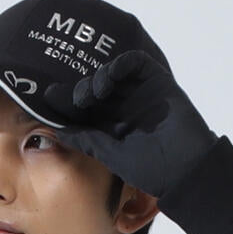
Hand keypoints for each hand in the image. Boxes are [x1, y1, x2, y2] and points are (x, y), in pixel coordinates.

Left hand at [40, 49, 216, 203]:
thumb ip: (87, 141)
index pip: (84, 109)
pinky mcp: (155, 81)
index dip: (66, 103)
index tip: (47, 100)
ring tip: (92, 93)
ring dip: (98, 78)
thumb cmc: (150, 169)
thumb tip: (57, 131)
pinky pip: (135, 63)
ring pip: (112, 74)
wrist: (185, 169)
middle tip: (67, 96)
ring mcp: (138, 92)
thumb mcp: (111, 156)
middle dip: (79, 90)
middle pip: (95, 89)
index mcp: (110, 124)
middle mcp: (122, 106)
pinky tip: (108, 77)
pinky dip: (120, 65)